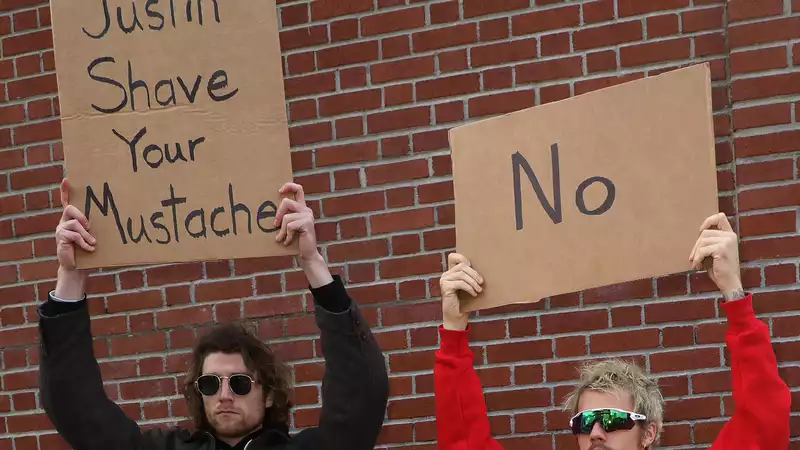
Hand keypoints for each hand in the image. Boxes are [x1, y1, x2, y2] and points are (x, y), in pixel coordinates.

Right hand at [54, 178, 94, 298]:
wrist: (78, 268)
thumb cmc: (89, 250)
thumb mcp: (94, 235)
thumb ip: (98, 227)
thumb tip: (118, 219)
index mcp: (73, 218)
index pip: (67, 201)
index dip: (65, 191)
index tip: (66, 179)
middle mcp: (64, 221)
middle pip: (70, 208)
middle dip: (81, 215)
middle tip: (89, 226)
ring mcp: (61, 229)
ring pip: (75, 224)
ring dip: (86, 234)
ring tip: (93, 243)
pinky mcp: (60, 238)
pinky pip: (74, 236)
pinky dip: (84, 243)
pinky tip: (90, 249)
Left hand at [274, 182, 330, 287]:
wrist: (306, 255)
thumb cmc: (295, 241)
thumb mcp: (288, 227)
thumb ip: (283, 218)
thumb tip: (265, 213)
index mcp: (301, 208)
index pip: (298, 189)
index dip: (289, 186)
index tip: (279, 191)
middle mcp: (306, 210)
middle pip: (286, 202)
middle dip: (278, 214)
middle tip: (274, 225)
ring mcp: (308, 216)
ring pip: (286, 217)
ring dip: (282, 231)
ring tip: (282, 239)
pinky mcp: (307, 223)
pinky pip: (290, 226)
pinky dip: (287, 236)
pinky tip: (288, 242)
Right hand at [439, 253, 482, 330]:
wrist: (457, 316)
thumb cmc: (465, 301)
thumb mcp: (469, 286)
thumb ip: (470, 276)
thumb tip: (484, 267)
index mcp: (451, 272)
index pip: (453, 257)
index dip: (462, 257)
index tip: (472, 266)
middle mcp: (446, 275)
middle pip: (462, 266)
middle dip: (474, 273)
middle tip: (481, 282)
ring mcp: (444, 280)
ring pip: (462, 274)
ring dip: (473, 282)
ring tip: (479, 290)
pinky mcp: (445, 287)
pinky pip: (460, 283)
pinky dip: (470, 288)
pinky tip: (474, 294)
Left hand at [689, 212, 742, 300]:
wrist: (729, 282)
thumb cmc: (720, 268)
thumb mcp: (716, 250)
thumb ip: (712, 240)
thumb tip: (698, 232)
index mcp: (730, 235)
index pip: (720, 217)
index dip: (708, 220)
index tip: (700, 230)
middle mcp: (730, 236)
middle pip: (704, 233)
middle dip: (696, 246)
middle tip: (694, 258)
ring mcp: (727, 242)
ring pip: (702, 242)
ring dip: (696, 254)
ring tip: (697, 263)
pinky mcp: (722, 249)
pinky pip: (702, 250)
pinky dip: (697, 259)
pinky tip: (698, 266)